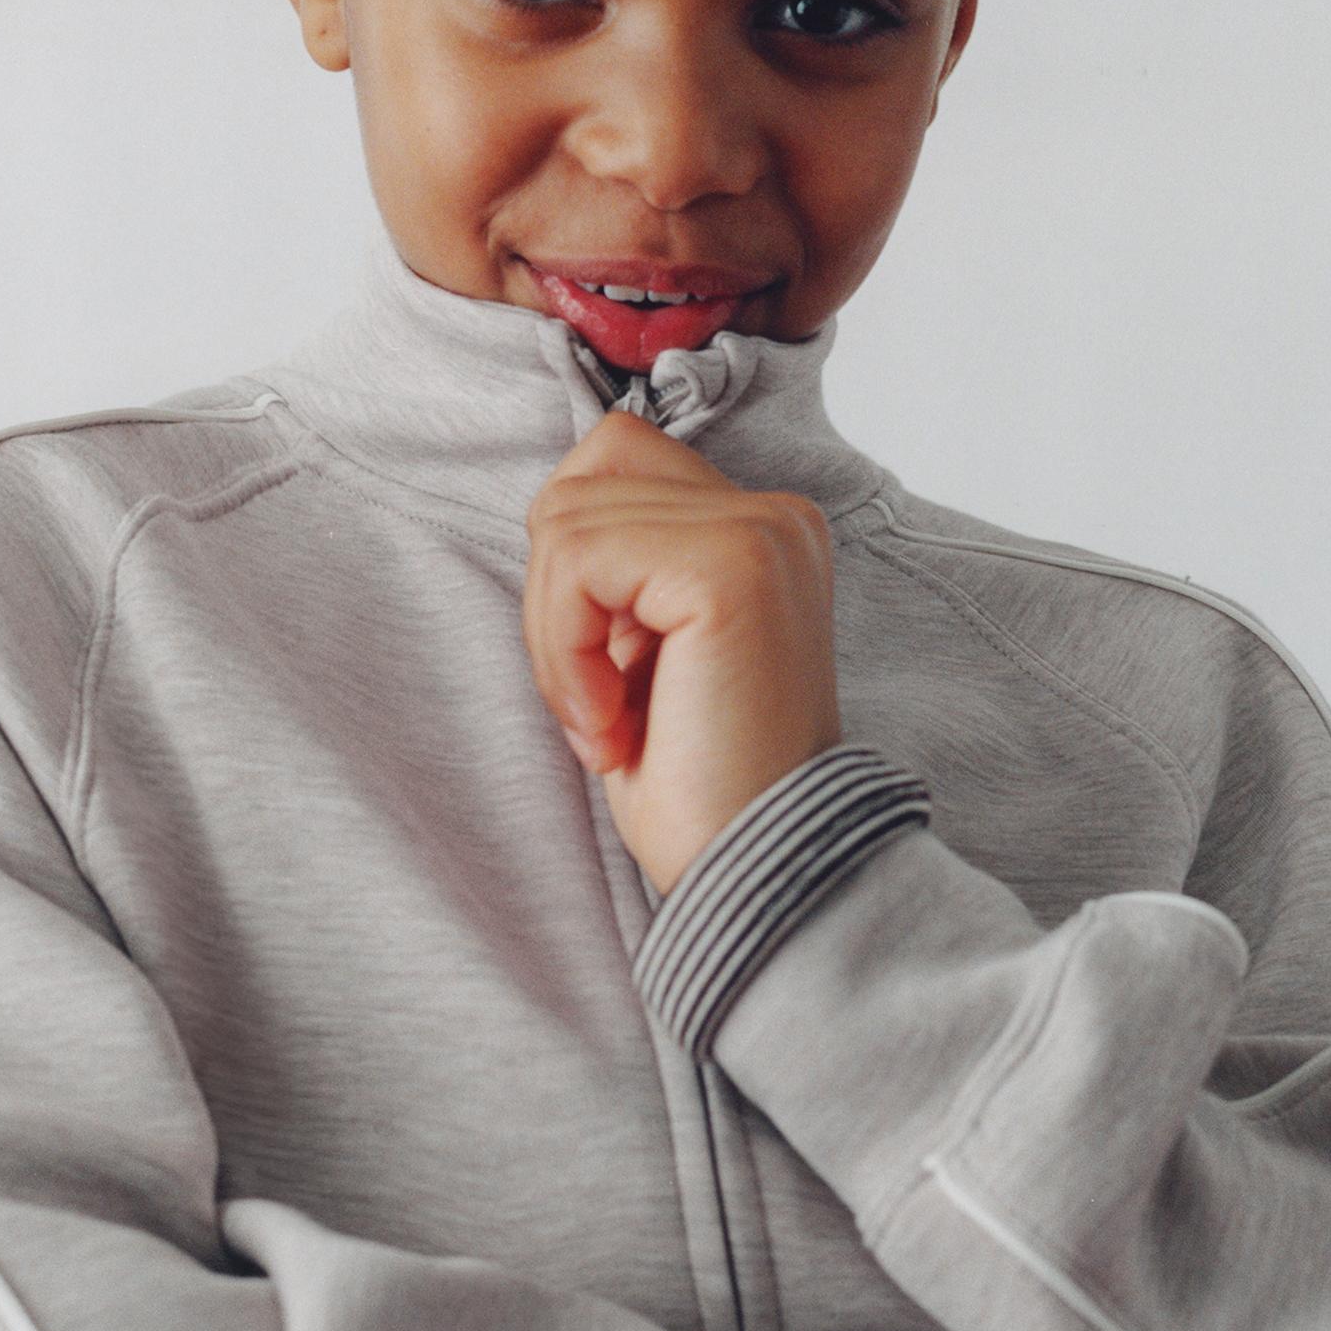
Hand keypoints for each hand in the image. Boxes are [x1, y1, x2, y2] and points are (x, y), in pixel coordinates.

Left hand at [523, 410, 843, 893]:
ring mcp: (759, 531)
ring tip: (607, 725)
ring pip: (567, 522)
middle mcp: (776, 514)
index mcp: (764, 528)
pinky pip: (578, 560)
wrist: (759, 873)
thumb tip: (554, 508)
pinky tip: (611, 725)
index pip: (615, 457)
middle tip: (598, 710)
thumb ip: (621, 564)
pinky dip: (565, 651)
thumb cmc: (700, 783)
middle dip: (554, 604)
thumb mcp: (646, 649)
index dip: (573, 566)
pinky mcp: (729, 565)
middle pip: (580, 483)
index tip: (603, 675)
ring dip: (556, 641)